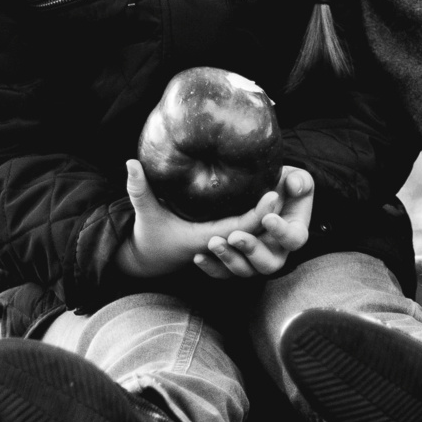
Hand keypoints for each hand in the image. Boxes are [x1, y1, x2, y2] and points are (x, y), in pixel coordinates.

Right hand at [114, 159, 275, 279]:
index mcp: (206, 238)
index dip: (259, 213)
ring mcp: (225, 242)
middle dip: (274, 211)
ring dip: (273, 214)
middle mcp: (221, 242)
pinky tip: (276, 199)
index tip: (275, 195)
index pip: (241, 227)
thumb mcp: (144, 212)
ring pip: (256, 231)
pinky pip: (250, 230)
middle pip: (256, 229)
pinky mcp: (226, 238)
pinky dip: (263, 217)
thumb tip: (130, 162)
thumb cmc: (148, 236)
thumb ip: (139, 189)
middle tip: (291, 184)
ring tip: (289, 188)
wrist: (148, 259)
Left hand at [192, 166, 313, 279]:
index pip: (294, 239)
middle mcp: (276, 252)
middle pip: (270, 264)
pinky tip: (198, 257)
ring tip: (214, 243)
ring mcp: (255, 261)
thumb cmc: (282, 186)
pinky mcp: (235, 262)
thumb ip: (300, 180)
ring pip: (245, 271)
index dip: (281, 232)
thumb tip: (294, 185)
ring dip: (229, 259)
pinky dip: (211, 267)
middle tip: (235, 236)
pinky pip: (223, 273)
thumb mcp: (295, 178)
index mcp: (293, 233)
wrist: (262, 194)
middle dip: (251, 250)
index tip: (267, 218)